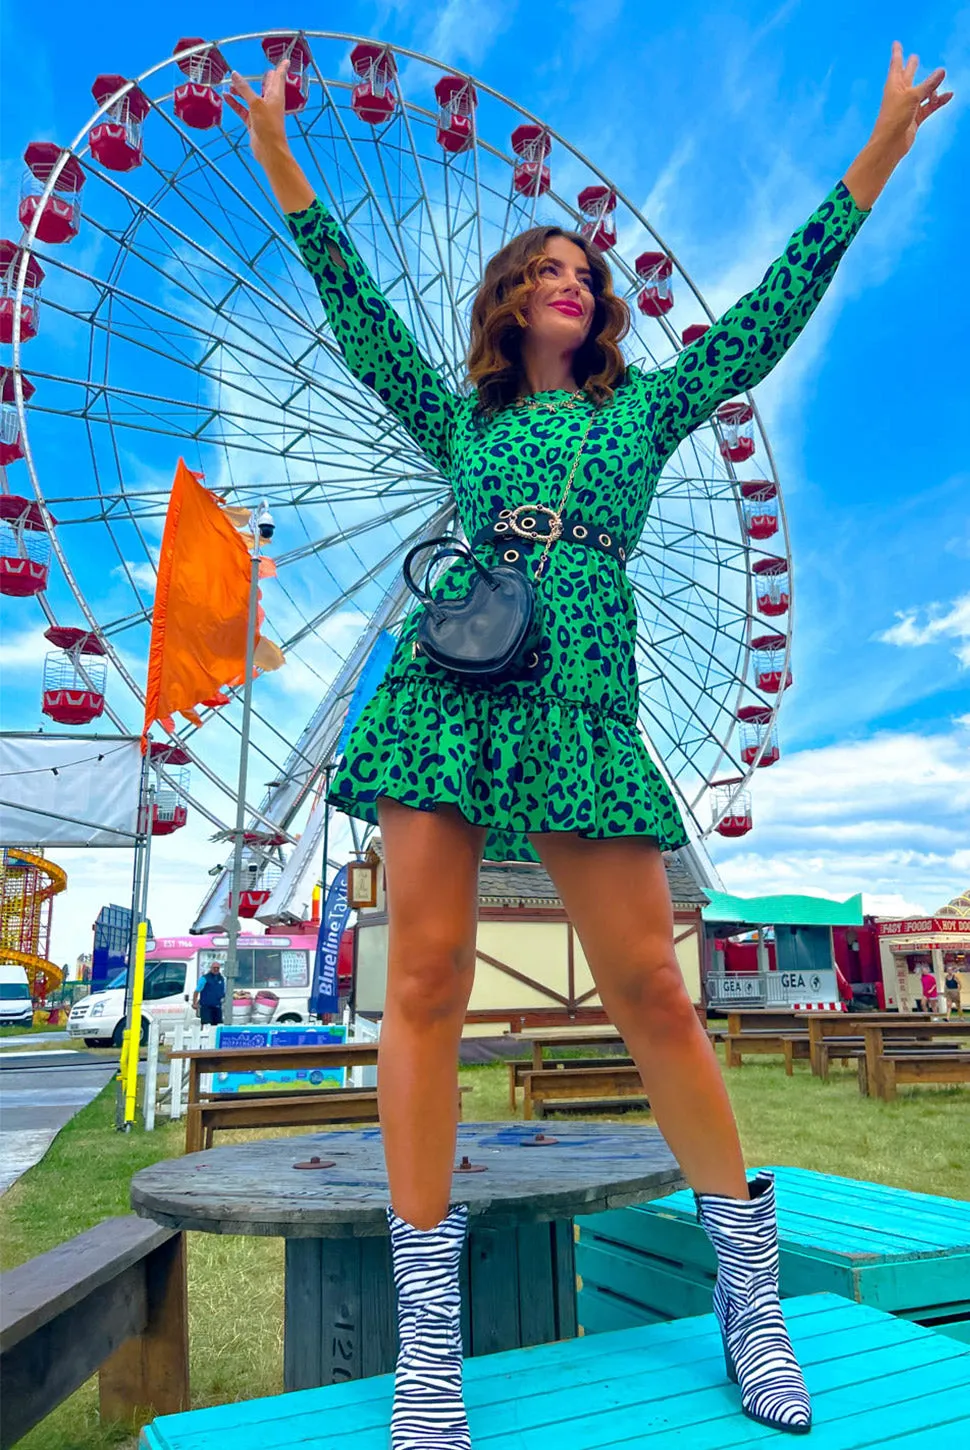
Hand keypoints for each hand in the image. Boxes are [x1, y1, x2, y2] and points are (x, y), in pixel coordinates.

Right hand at [226, 57, 289, 168]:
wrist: (269, 150)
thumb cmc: (268, 126)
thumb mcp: (255, 103)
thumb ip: (244, 88)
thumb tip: (234, 74)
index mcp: (275, 95)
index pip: (279, 77)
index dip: (282, 68)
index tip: (286, 60)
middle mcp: (269, 102)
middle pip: (267, 86)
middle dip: (266, 78)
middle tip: (267, 70)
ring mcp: (261, 112)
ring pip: (251, 97)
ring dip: (242, 90)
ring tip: (232, 82)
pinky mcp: (253, 122)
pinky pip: (242, 109)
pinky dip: (235, 103)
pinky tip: (226, 96)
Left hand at [870, 41, 951, 162]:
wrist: (890, 144)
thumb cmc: (895, 118)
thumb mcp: (913, 96)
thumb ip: (929, 84)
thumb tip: (942, 71)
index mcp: (894, 85)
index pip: (896, 64)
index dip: (897, 53)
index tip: (896, 42)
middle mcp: (900, 94)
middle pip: (908, 76)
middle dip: (910, 66)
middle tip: (914, 57)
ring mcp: (908, 106)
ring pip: (922, 91)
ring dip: (932, 86)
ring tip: (941, 80)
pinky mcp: (914, 118)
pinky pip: (929, 106)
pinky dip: (938, 101)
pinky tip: (949, 95)